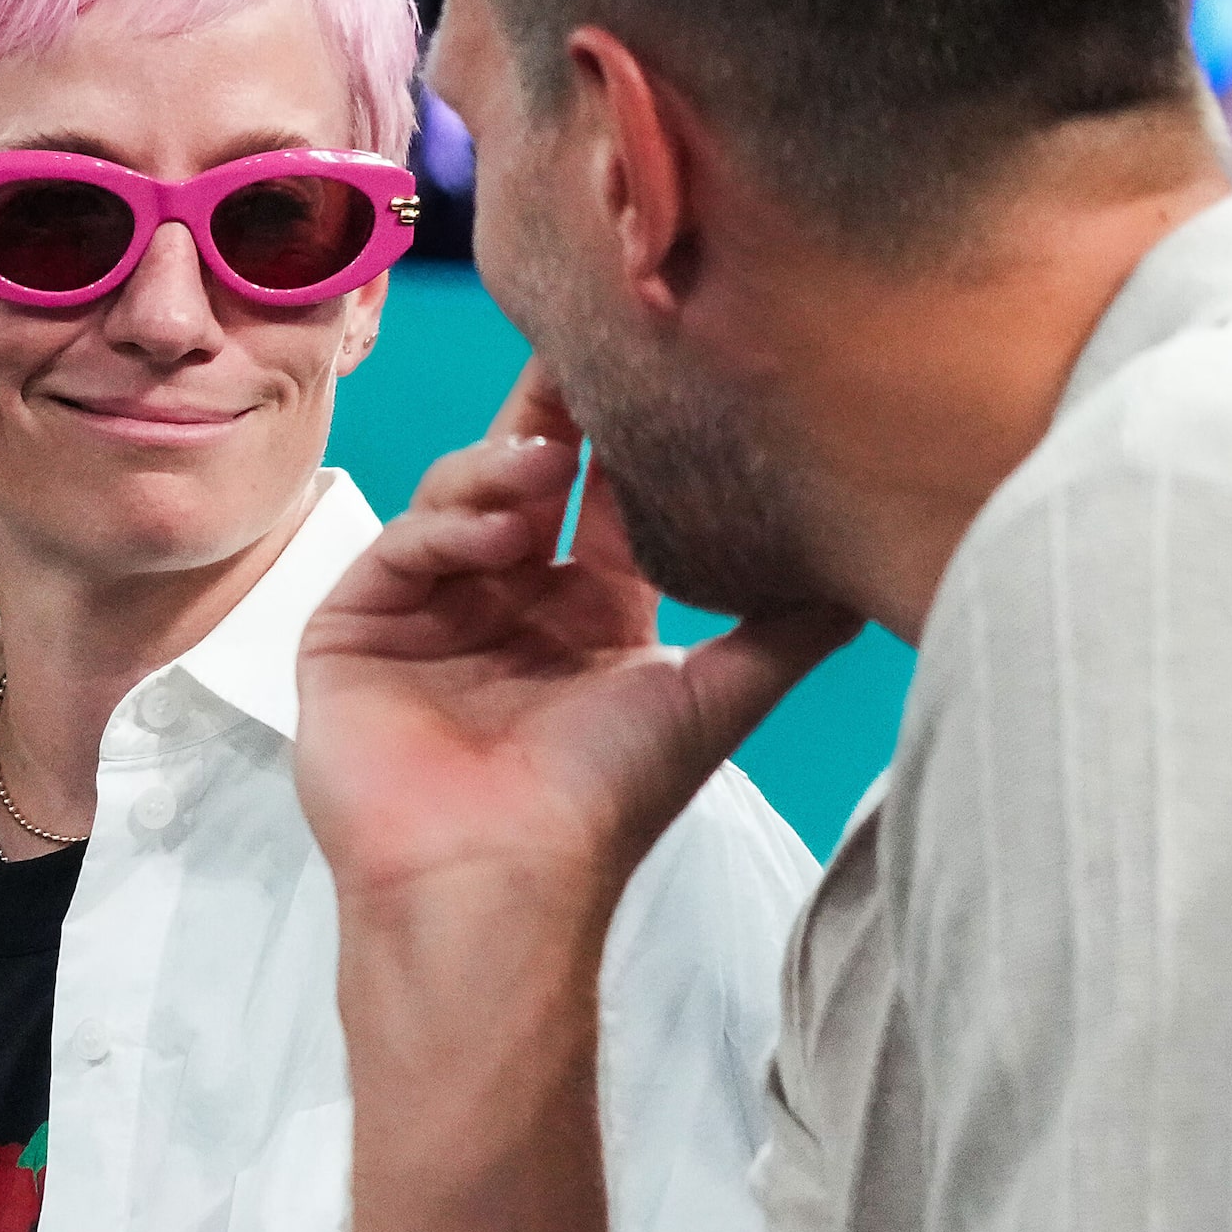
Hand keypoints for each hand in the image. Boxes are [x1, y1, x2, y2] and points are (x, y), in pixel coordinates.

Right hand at [295, 361, 854, 928]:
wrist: (497, 884)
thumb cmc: (605, 804)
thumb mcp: (718, 700)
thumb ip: (791, 630)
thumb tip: (874, 564)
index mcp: (591, 608)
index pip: (606, 490)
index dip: (627, 430)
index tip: (656, 361)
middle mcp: (509, 598)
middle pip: (526, 471)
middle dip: (552, 413)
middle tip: (581, 348)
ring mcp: (428, 609)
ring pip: (460, 496)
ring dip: (502, 469)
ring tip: (546, 464)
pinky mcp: (357, 627)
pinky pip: (400, 545)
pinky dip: (445, 526)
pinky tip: (496, 532)